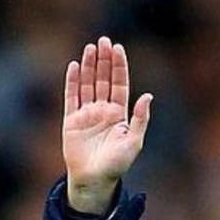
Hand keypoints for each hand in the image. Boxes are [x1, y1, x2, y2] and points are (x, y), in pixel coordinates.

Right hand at [63, 36, 152, 213]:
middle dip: (104, 60)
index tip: (118, 48)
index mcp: (120, 114)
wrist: (95, 180)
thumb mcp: (135, 141)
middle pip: (103, 79)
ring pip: (88, 84)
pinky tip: (75, 65)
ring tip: (91, 47)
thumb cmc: (117, 164)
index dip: (118, 66)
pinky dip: (73, 81)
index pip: (119, 84)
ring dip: (90, 66)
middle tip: (104, 40)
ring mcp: (86, 114)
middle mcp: (103, 110)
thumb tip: (148, 95)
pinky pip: (71, 96)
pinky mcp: (71, 120)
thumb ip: (141, 118)